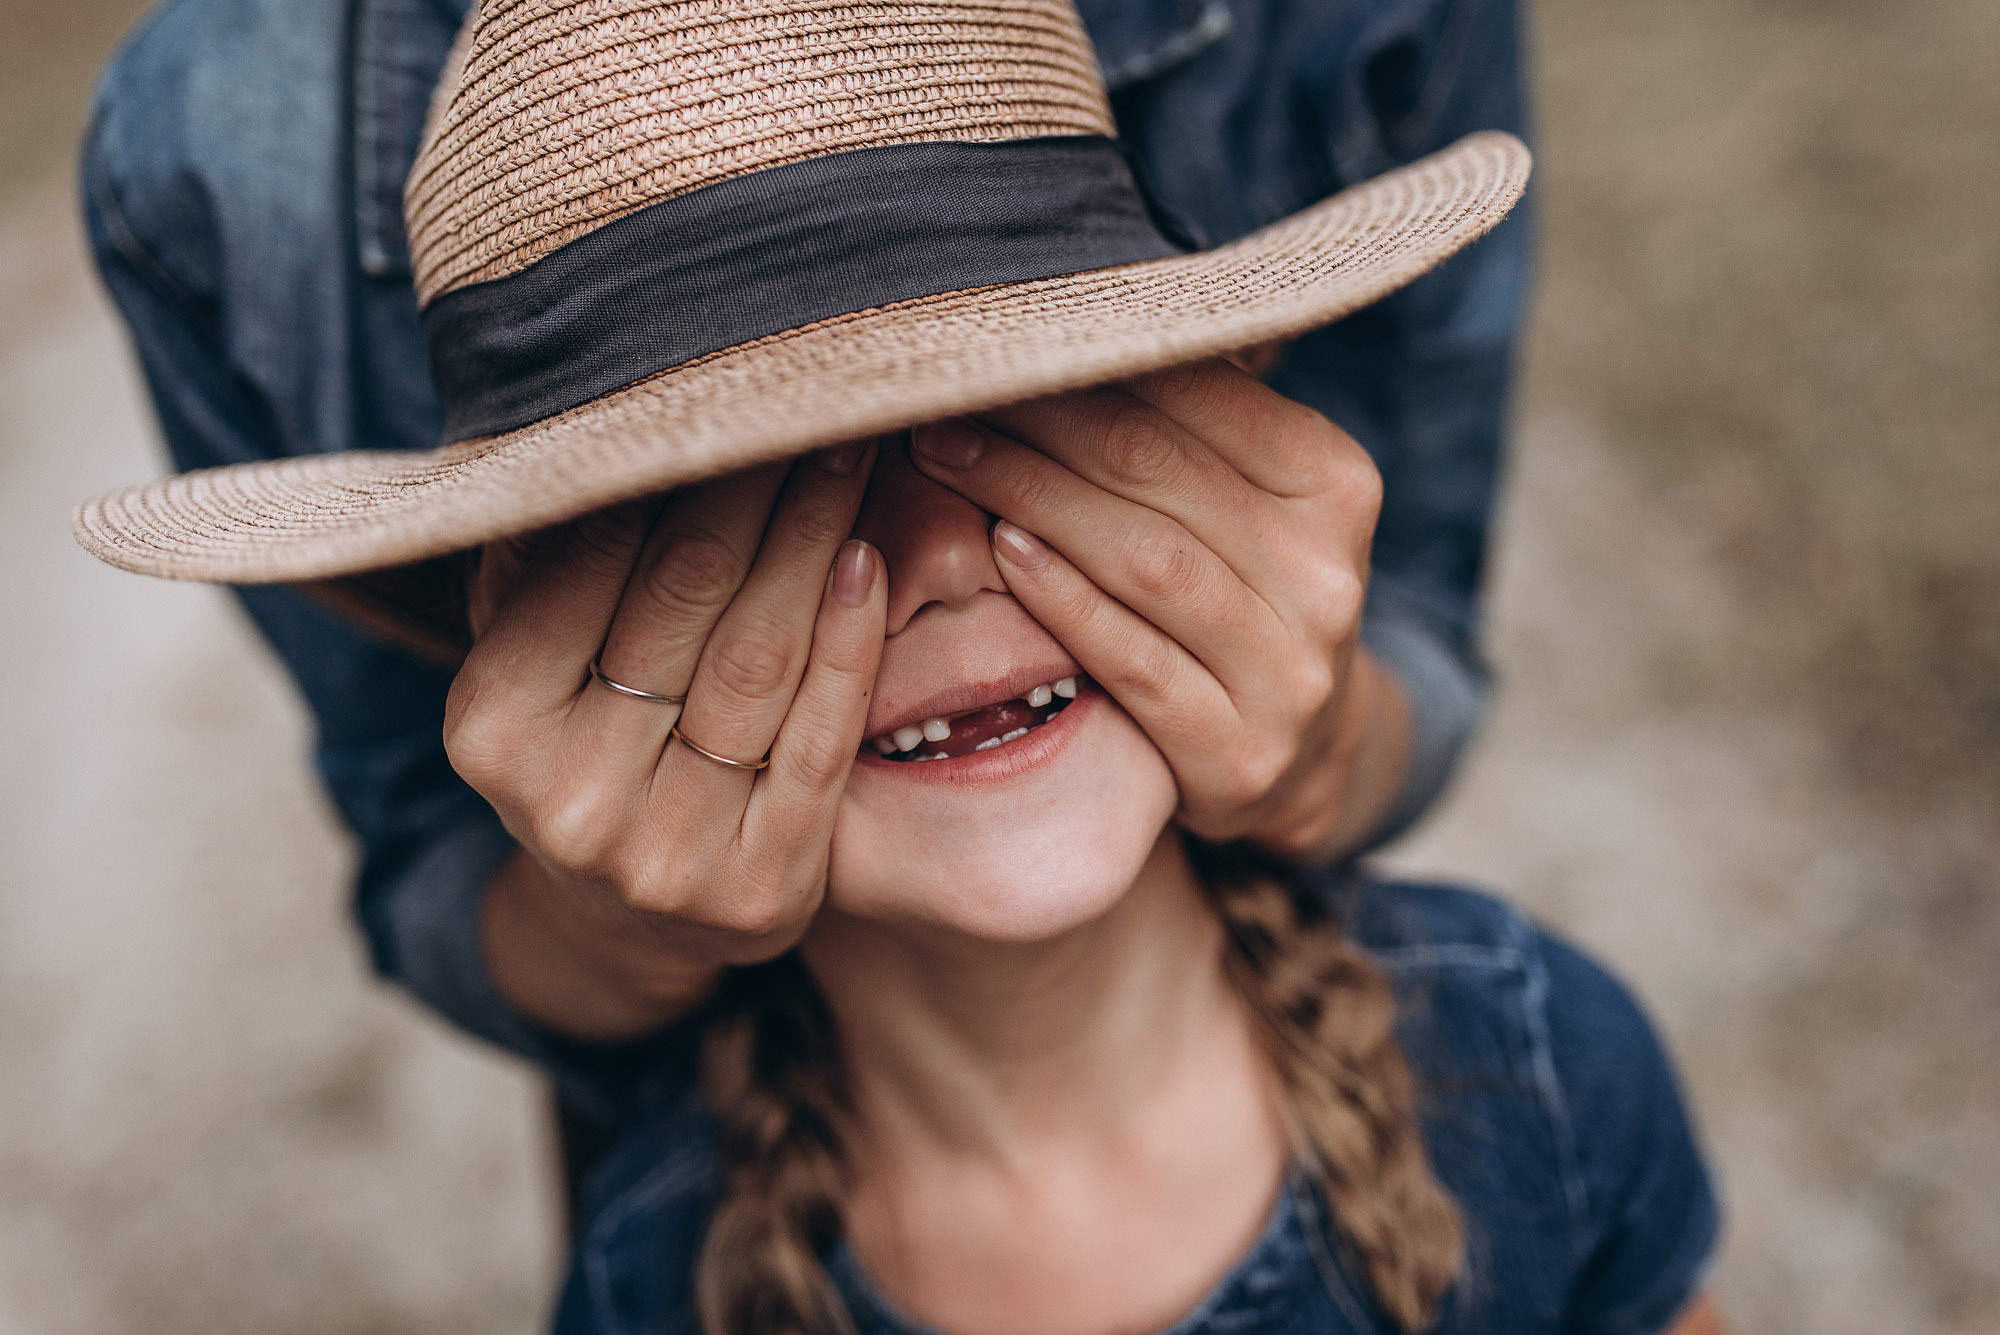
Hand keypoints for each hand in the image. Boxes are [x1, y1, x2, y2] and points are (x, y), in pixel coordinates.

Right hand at [447, 443, 886, 1037]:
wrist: (627, 924)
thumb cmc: (583, 752)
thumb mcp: (526, 668)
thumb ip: (536, 567)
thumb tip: (570, 430)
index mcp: (492, 728)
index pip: (592, 562)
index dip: (669, 466)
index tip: (727, 388)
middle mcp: (572, 798)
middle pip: (687, 599)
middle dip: (759, 484)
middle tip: (819, 397)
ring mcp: (672, 852)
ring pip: (761, 658)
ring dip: (817, 537)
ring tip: (854, 452)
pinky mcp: (764, 885)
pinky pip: (822, 736)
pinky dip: (851, 638)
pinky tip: (869, 559)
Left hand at [908, 360, 1404, 858]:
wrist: (1304, 749)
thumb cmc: (1241, 590)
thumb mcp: (1250, 499)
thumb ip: (1189, 418)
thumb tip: (1072, 300)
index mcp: (1335, 484)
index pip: (1198, 397)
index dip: (1087, 361)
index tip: (993, 338)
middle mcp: (1326, 573)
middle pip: (1158, 471)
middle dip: (1036, 423)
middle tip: (939, 395)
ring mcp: (1289, 670)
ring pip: (1145, 560)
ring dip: (1031, 496)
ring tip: (946, 457)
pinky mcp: (1238, 750)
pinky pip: (1135, 660)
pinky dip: (1061, 600)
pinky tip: (1000, 552)